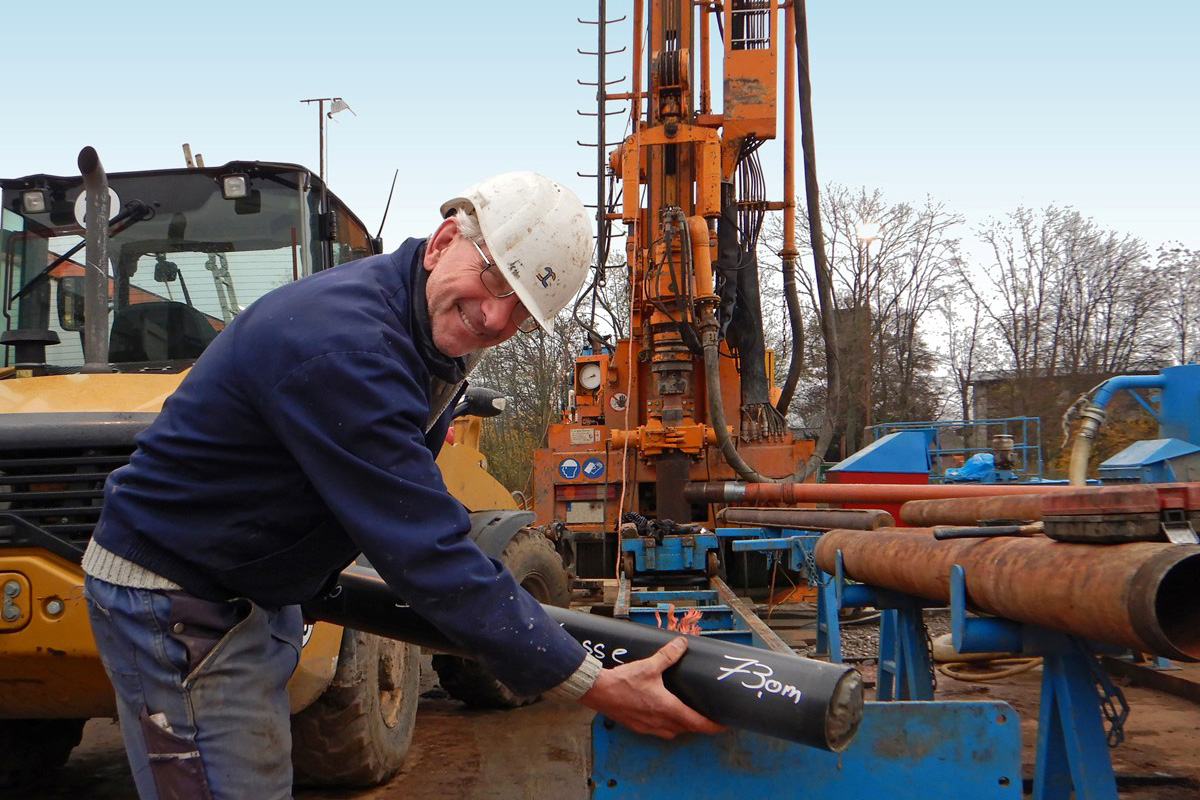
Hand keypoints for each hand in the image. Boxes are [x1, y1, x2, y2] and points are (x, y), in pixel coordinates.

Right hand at [577, 636, 725, 738]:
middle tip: (706, 717)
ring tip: (686, 716)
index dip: (712, 726)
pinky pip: (658, 731)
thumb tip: (682, 644)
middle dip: (698, 725)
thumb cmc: (623, 681)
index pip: (696, 722)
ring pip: (672, 732)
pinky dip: (666, 726)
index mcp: (667, 708)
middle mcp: (659, 721)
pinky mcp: (637, 727)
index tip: (722, 725)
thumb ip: (668, 655)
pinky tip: (662, 716)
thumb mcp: (649, 665)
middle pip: (686, 729)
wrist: (598, 691)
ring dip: (681, 726)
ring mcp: (647, 727)